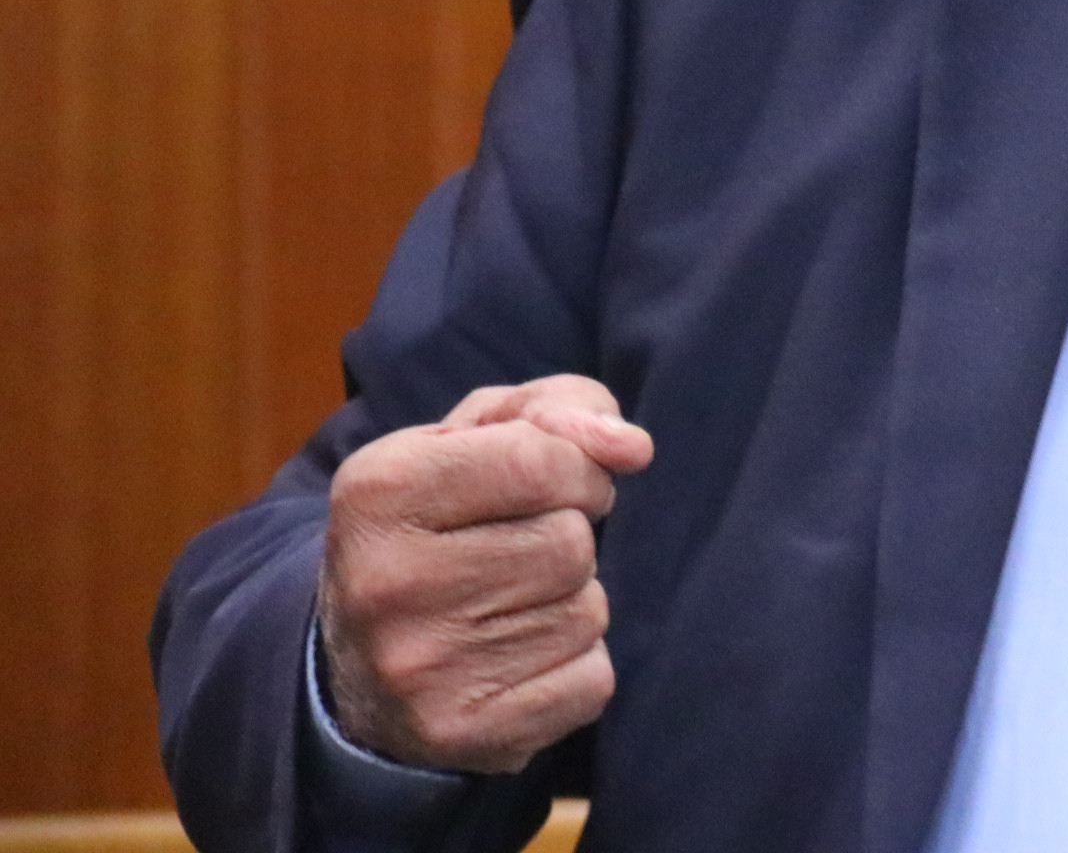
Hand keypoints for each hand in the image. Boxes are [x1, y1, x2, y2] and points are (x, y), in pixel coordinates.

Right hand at [317, 374, 653, 771]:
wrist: (361, 665)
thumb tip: (631, 446)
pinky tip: (515, 660)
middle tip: (512, 554)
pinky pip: (592, 679)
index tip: (553, 484)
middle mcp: (387, 583)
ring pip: (586, 610)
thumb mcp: (479, 438)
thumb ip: (560, 408)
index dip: (575, 468)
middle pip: (569, 542)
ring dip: (570, 602)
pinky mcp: (465, 735)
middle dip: (564, 538)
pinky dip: (574, 664)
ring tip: (506, 608)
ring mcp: (421, 670)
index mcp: (379, 491)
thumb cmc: (443, 523)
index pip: (541, 459)